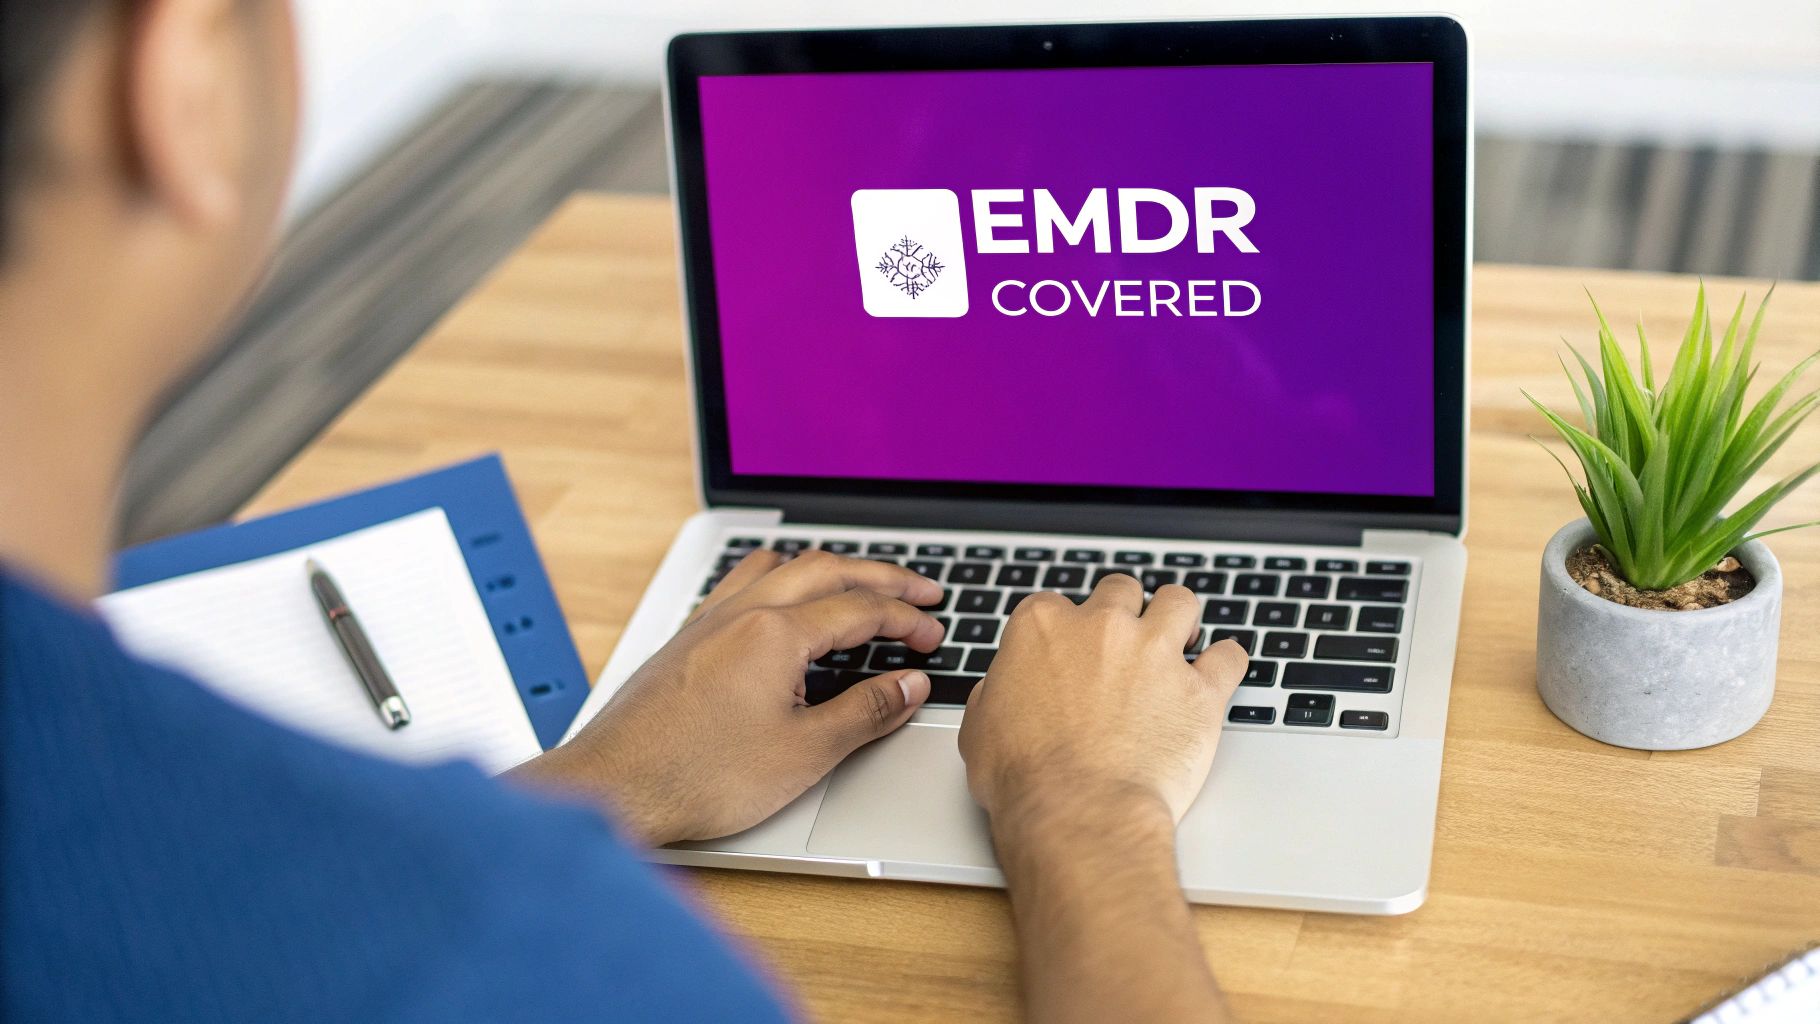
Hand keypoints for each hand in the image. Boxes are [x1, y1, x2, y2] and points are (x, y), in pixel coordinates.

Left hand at [512, 549, 943, 845]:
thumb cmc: (696, 777)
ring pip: (779, 567)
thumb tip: (908, 685)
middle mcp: (740, 613)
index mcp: (776, 634)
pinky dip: (780, 581)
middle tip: (919, 592)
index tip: (933, 635)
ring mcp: (708, 622)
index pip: (860, 608)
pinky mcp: (686, 640)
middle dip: (881, 576)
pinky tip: (781, 604)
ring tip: (856, 583)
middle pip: (826, 570)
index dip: (907, 620)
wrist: (614, 789)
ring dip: (828, 569)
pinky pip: (742, 584)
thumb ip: (866, 712)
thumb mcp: (804, 754)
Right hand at [958, 574, 1248, 825]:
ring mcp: (1154, 653)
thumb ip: (996, 693)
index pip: (1056, 605)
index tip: (1071, 652)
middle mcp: (1101, 627)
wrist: (1076, 811)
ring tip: (1179, 641)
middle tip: (1125, 643)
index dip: (1066, 630)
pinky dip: (1227, 663)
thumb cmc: (1024, 778)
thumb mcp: (980, 728)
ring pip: (1180, 602)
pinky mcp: (1200, 689)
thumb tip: (1002, 691)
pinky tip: (1219, 672)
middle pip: (1121, 591)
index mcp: (1043, 627)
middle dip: (1125, 613)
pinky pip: (1230, 657)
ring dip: (1179, 618)